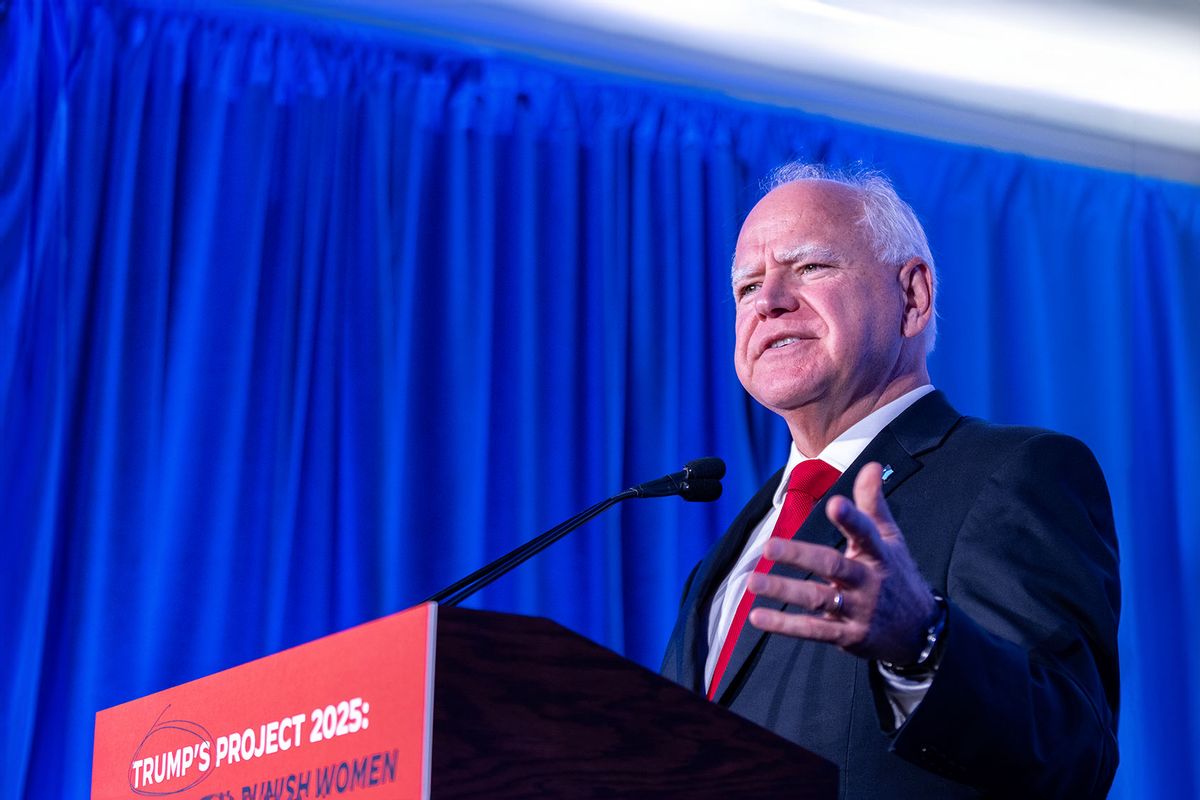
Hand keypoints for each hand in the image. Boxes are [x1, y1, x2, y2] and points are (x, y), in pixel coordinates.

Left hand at [746, 462, 937, 663]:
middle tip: (768, 548)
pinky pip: (813, 630)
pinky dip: (784, 625)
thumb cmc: (896, 575)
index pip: (866, 533)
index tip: (835, 503)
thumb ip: (873, 503)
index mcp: (879, 554)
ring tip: (753, 582)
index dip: (852, 518)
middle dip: (800, 557)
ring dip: (784, 591)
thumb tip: (870, 465)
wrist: (920, 632)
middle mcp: (868, 582)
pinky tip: (757, 617)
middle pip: (832, 566)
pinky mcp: (847, 636)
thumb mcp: (891, 539)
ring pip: (817, 599)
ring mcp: (858, 611)